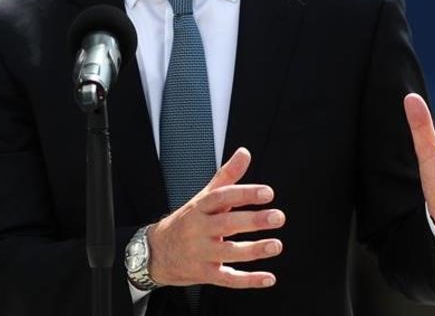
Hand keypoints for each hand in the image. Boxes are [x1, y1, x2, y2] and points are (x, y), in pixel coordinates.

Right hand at [146, 147, 283, 288]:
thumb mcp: (203, 198)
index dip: (244, 194)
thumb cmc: (187, 222)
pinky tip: (268, 278)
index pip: (221, 197)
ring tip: (276, 245)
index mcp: (199, 208)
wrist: (156, 252)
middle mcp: (198, 230)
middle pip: (226, 224)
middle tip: (278, 216)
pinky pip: (228, 279)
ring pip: (228, 252)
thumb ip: (226, 177)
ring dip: (254, 250)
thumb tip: (244, 153)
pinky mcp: (204, 274)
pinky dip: (249, 280)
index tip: (267, 193)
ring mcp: (200, 253)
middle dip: (253, 221)